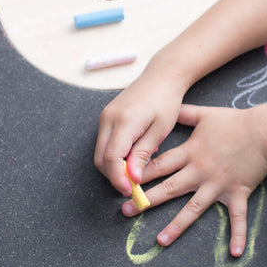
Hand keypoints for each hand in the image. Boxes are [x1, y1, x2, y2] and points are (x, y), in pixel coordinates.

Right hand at [94, 66, 188, 196]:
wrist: (161, 76)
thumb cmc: (166, 101)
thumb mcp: (160, 129)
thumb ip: (144, 153)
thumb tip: (133, 177)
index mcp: (124, 121)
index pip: (111, 158)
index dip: (118, 179)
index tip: (130, 191)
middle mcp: (108, 119)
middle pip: (100, 159)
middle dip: (114, 176)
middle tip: (133, 186)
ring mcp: (104, 116)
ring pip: (100, 152)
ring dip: (114, 166)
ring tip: (136, 169)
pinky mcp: (106, 116)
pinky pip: (104, 142)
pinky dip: (114, 154)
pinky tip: (133, 154)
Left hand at [123, 104, 266, 256]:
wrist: (265, 130)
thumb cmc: (235, 121)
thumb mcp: (204, 114)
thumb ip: (184, 113)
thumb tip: (168, 108)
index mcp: (190, 152)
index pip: (158, 165)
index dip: (138, 173)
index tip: (121, 182)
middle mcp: (200, 171)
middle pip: (169, 188)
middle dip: (145, 200)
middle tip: (125, 212)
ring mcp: (218, 184)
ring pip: (193, 208)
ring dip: (176, 226)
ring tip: (160, 241)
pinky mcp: (237, 193)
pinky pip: (238, 217)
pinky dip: (237, 235)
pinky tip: (234, 253)